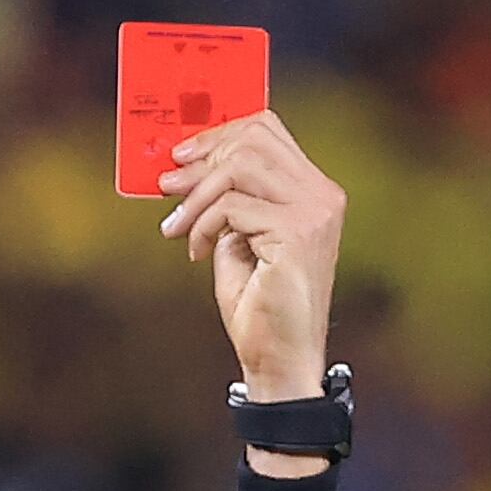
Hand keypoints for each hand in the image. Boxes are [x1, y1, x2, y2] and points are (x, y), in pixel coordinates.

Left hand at [156, 111, 342, 421]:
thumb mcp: (238, 239)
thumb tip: (187, 168)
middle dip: (201, 159)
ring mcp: (315, 212)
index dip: (219, 133)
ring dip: (197, 196)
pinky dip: (203, 225)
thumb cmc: (260, 307)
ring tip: (177, 227)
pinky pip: (232, 205)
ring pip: (239, 167)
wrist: (278, 361)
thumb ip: (227, 200)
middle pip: (253, 138)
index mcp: (314, 192)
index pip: (268, 129)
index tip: (182, 155)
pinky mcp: (297, 233)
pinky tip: (196, 252)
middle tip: (168, 187)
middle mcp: (322, 196)